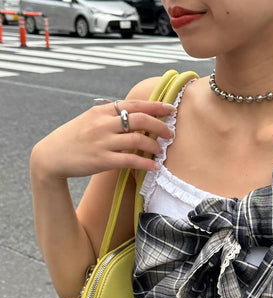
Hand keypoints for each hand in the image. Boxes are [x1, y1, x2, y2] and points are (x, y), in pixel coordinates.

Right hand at [31, 99, 175, 179]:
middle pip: (140, 120)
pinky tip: (155, 167)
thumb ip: (111, 117)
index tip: (170, 109)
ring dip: (155, 146)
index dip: (155, 106)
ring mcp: (103, 142)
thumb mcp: (90, 120)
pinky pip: (130, 160)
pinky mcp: (102, 160)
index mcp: (102, 112)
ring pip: (138, 140)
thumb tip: (135, 116)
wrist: (52, 155)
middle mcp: (103, 124)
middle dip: (160, 126)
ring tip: (161, 151)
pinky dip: (146, 164)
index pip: (134, 104)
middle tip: (170, 134)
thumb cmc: (74, 138)